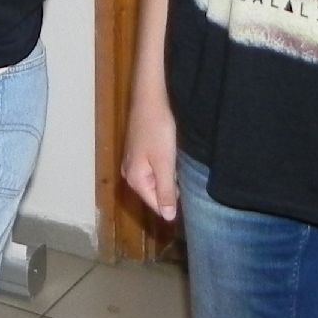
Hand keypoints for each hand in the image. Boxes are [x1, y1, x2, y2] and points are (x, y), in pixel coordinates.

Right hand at [121, 91, 179, 221]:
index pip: (156, 204)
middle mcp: (129, 173)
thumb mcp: (165, 164)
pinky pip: (153, 168)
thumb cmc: (158, 131)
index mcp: (134, 179)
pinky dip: (164, 165)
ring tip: (178, 162)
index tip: (188, 192)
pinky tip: (171, 153)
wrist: (150, 99)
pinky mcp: (137, 151)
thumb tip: (168, 218)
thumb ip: (165, 192)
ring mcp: (132, 161)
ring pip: (155, 179)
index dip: (173, 202)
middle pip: (155, 192)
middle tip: (181, 171)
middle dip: (170, 186)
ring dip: (168, 175)